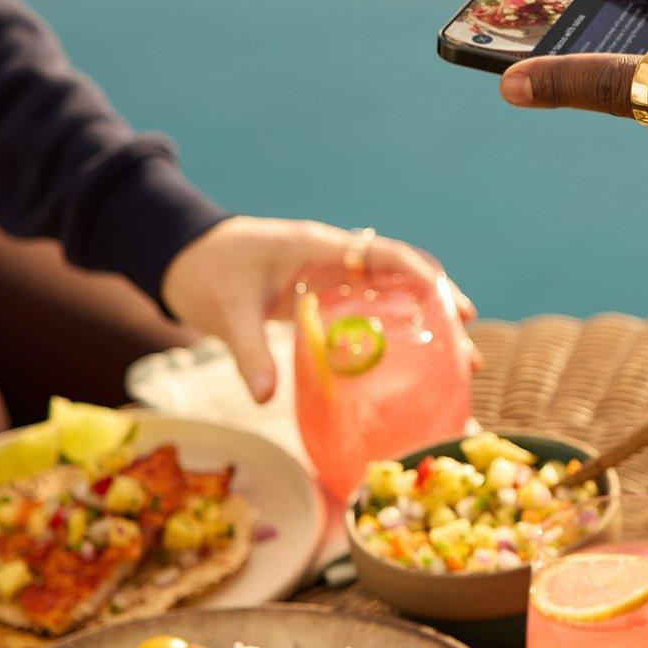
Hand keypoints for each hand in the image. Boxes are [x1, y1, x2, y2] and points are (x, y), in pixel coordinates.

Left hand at [161, 216, 477, 401]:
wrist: (182, 257)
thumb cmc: (206, 271)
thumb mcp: (226, 311)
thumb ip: (248, 352)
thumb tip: (265, 398)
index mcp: (316, 248)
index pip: (380, 253)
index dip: (417, 273)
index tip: (446, 299)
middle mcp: (333, 260)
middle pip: (400, 279)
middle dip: (438, 310)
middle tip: (466, 346)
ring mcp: (331, 281)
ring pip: (390, 299)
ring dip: (423, 328)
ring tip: (456, 364)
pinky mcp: (323, 301)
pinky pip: (368, 316)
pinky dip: (394, 338)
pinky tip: (410, 371)